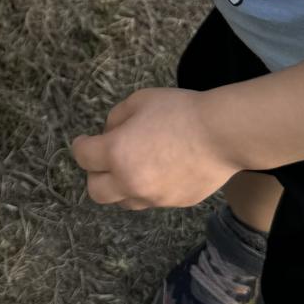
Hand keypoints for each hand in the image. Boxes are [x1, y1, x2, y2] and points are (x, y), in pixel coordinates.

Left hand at [71, 88, 237, 209]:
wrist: (222, 134)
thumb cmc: (180, 111)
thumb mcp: (140, 101)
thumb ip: (116, 118)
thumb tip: (109, 133)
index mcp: (116, 153)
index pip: (83, 157)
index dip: (81, 146)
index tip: (84, 141)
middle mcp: (130, 181)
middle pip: (96, 191)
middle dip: (95, 174)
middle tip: (106, 159)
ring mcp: (153, 197)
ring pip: (123, 201)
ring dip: (120, 186)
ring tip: (133, 166)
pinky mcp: (174, 203)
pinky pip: (150, 201)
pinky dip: (146, 189)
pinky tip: (159, 171)